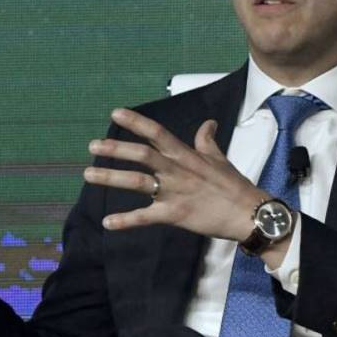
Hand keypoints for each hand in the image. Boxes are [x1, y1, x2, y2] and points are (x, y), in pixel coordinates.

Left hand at [85, 109, 266, 241]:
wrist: (248, 213)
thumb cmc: (234, 185)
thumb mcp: (220, 159)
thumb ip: (207, 141)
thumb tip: (208, 123)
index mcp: (186, 155)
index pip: (157, 133)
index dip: (136, 122)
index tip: (115, 113)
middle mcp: (176, 171)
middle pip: (141, 155)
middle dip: (115, 149)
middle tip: (92, 146)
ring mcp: (174, 192)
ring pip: (137, 182)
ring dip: (111, 177)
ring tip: (88, 174)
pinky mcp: (174, 215)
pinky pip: (145, 217)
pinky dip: (125, 221)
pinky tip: (107, 223)